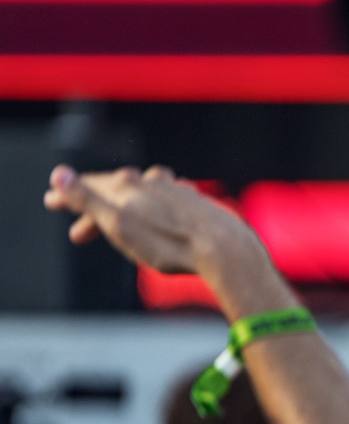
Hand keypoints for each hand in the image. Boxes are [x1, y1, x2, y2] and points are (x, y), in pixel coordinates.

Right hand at [43, 164, 257, 275]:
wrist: (225, 250)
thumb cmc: (168, 243)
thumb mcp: (118, 224)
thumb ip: (87, 198)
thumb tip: (59, 173)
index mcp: (128, 185)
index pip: (89, 185)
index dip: (68, 194)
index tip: (50, 202)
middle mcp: (152, 181)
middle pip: (115, 192)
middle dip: (93, 211)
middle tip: (78, 236)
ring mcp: (177, 190)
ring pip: (142, 194)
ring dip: (126, 209)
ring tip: (118, 224)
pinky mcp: (199, 204)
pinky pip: (169, 201)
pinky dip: (155, 208)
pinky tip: (161, 213)